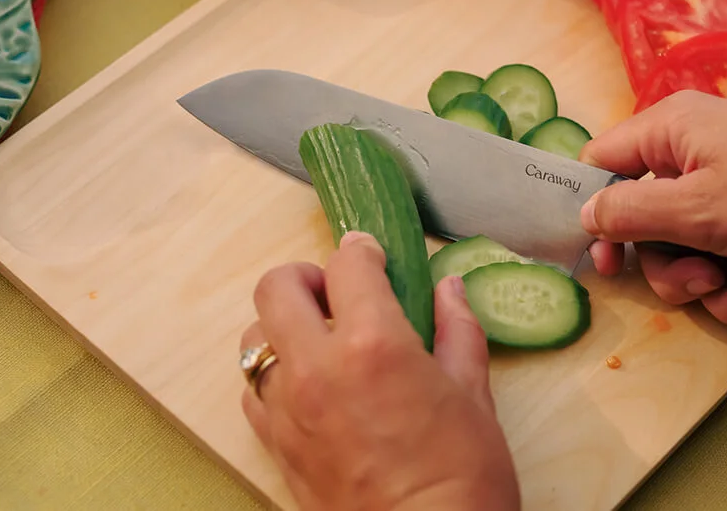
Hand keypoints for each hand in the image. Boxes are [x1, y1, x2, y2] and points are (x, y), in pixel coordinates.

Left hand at [240, 232, 519, 510]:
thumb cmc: (463, 474)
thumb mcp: (473, 392)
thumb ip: (457, 329)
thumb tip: (449, 288)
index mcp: (374, 343)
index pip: (347, 264)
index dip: (362, 252)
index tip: (372, 256)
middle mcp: (319, 367)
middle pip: (277, 287)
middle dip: (306, 276)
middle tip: (336, 293)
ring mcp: (289, 409)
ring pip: (254, 338)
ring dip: (283, 327)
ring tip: (319, 341)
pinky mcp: (276, 446)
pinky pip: (253, 392)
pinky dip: (274, 377)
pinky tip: (308, 387)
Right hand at [578, 91, 726, 326]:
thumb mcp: (698, 211)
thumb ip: (630, 213)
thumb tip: (584, 213)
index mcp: (669, 128)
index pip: (601, 164)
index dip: (594, 214)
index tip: (606, 261)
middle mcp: (692, 147)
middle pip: (647, 218)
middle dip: (674, 265)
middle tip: (702, 282)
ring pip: (689, 243)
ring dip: (714, 283)